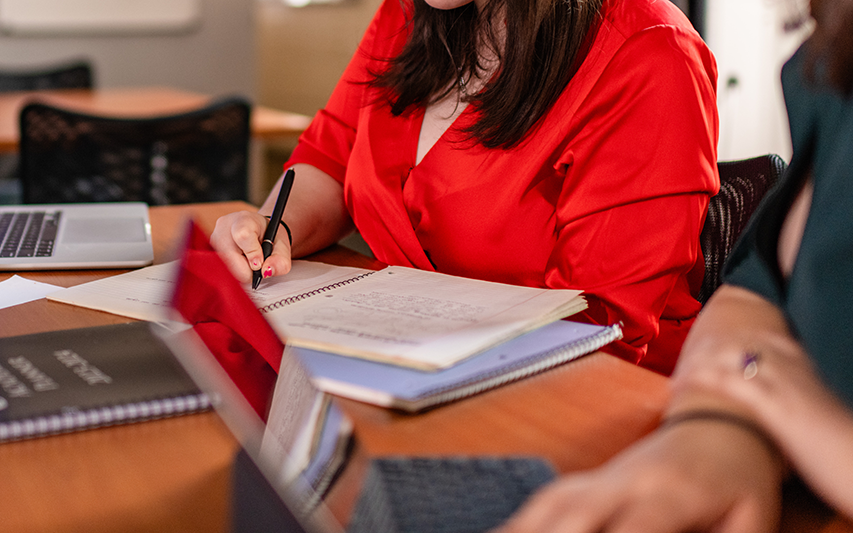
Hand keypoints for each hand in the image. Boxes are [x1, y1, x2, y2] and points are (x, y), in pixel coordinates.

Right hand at [210, 210, 292, 283]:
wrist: (258, 232)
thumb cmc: (269, 238)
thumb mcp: (282, 247)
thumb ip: (280, 261)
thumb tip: (266, 271)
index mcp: (244, 219)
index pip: (243, 236)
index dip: (252, 254)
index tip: (259, 263)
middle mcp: (224, 227)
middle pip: (229, 257)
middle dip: (246, 269)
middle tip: (255, 263)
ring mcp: (212, 239)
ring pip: (223, 267)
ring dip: (238, 270)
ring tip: (246, 260)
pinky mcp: (207, 251)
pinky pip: (218, 269)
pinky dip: (231, 271)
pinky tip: (238, 262)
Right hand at [494, 420, 781, 532]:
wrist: (722, 423)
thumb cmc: (739, 477)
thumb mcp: (750, 522)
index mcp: (670, 489)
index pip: (637, 527)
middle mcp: (625, 477)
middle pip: (574, 511)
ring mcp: (602, 475)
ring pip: (550, 503)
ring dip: (520, 526)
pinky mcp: (589, 479)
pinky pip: (546, 499)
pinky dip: (519, 520)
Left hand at [677, 333, 852, 517]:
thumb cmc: (839, 447)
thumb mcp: (810, 414)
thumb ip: (789, 403)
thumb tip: (766, 409)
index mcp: (801, 366)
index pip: (756, 338)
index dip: (725, 342)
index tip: (702, 350)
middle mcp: (792, 367)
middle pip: (736, 341)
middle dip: (704, 348)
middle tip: (681, 362)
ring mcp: (784, 384)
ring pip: (728, 355)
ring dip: (696, 361)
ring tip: (676, 375)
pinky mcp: (778, 407)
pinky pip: (730, 382)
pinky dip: (701, 378)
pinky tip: (681, 384)